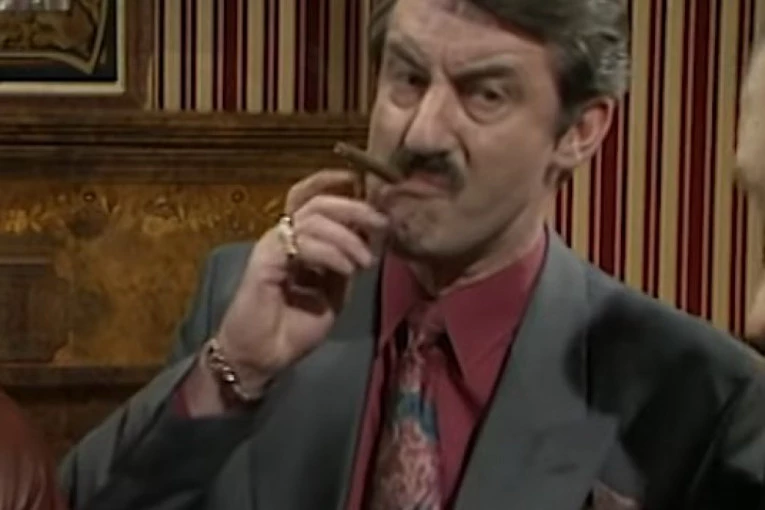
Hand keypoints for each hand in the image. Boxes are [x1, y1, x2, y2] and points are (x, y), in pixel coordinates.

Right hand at [216, 170, 387, 388]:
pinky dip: (330, 253)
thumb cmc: (292, 329)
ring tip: (365, 262)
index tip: (363, 183)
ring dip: (347, 237)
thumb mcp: (332, 294)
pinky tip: (346, 269)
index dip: (335, 185)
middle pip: (318, 203)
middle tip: (381, 223)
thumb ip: (346, 265)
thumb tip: (369, 244)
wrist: (263, 358)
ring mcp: (273, 247)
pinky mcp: (265, 260)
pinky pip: (303, 243)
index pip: (313, 200)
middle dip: (353, 208)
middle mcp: (284, 238)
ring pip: (314, 220)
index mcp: (298, 242)